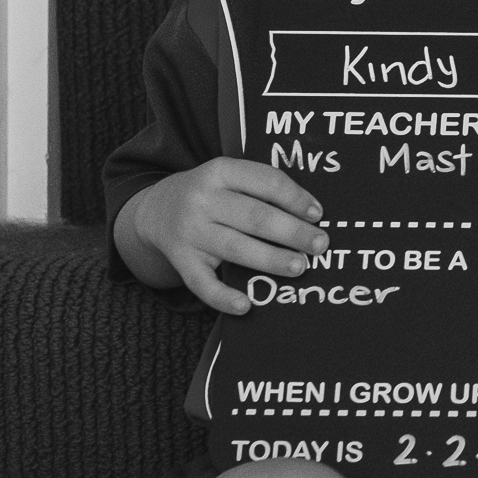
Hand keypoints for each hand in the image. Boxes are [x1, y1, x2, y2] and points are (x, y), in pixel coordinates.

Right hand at [117, 157, 326, 313]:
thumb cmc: (212, 195)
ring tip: (299, 267)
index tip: (318, 214)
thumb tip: (310, 216)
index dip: (295, 198)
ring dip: (271, 259)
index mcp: (221, 171)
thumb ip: (262, 188)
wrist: (157, 209)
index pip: (266, 181)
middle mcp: (203, 200)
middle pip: (255, 217)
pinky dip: (223, 297)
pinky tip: (246, 305)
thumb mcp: (230, 177)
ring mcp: (191, 231)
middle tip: (320, 244)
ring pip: (236, 247)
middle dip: (291, 232)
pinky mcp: (182, 260)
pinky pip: (202, 283)